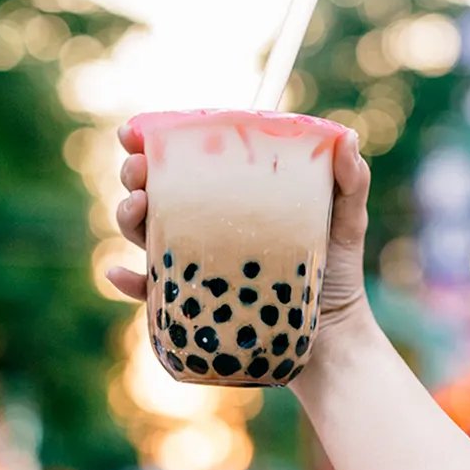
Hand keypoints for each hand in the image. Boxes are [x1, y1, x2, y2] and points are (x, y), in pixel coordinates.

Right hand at [106, 121, 373, 336]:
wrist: (331, 337)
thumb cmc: (336, 272)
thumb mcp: (346, 221)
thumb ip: (350, 181)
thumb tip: (348, 137)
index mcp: (230, 196)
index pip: (186, 160)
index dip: (152, 140)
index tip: (135, 131)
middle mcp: (204, 226)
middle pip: (154, 190)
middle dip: (135, 174)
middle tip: (139, 171)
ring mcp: (193, 265)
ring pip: (143, 233)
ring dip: (128, 216)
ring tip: (136, 207)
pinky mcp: (189, 304)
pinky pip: (149, 294)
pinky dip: (129, 284)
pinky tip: (119, 273)